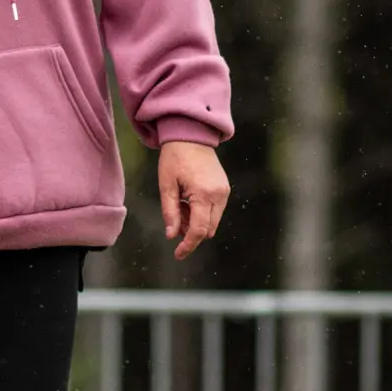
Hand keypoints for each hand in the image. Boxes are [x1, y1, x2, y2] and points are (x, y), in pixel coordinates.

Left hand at [158, 141, 229, 259]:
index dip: (188, 245)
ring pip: (212, 222)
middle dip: (191, 233)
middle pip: (208, 229)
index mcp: (203, 194)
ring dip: (196, 223)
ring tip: (180, 204)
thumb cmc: (174, 158)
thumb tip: (171, 235)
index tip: (178, 255)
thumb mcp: (166, 186)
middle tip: (174, 221)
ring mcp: (224, 192)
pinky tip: (189, 200)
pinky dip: (202, 213)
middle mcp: (218, 195)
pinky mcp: (225, 189)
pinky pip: (215, 211)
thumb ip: (170, 212)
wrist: (191, 135)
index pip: (199, 230)